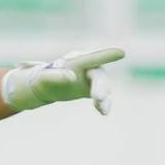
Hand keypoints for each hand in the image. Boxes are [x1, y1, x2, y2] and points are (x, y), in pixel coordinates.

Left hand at [1, 47, 125, 114]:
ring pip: (104, 88)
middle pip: (99, 76)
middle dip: (100, 87)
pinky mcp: (94, 90)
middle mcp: (89, 67)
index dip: (107, 55)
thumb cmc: (43, 78)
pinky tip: (103, 112)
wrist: (45, 86)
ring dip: (104, 98)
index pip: (93, 57)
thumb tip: (72, 77)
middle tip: (97, 98)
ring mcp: (93, 78)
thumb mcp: (44, 78)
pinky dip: (104, 105)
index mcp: (77, 60)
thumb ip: (55, 75)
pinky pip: (103, 98)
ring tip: (102, 109)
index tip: (121, 52)